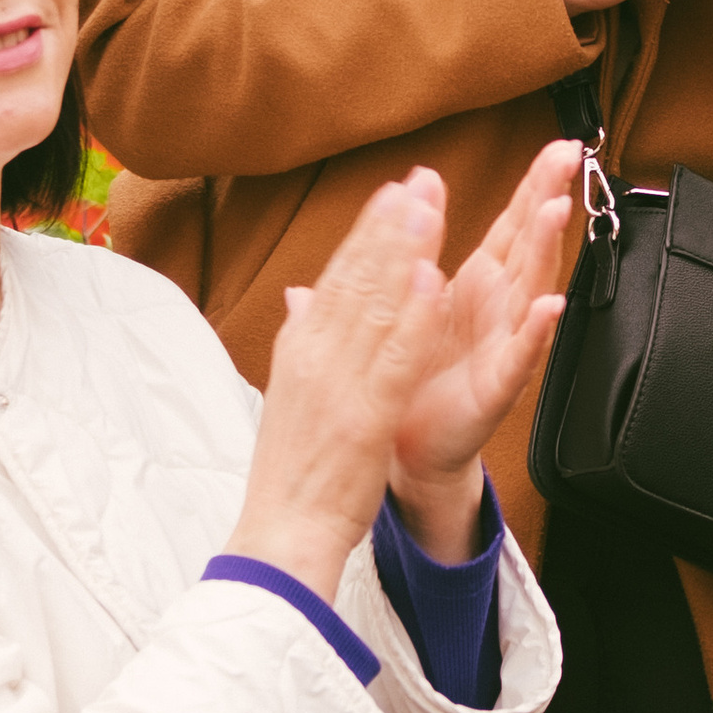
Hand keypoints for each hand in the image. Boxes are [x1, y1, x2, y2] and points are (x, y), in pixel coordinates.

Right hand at [230, 173, 456, 604]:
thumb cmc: (293, 471)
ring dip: (404, 252)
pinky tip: (433, 283)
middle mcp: (314, 357)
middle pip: (355, 278)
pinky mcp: (364, 416)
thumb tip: (300, 297)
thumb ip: (303, 341)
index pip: (336, 278)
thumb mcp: (290, 395)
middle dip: (389, 225)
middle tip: (417, 180)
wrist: (280, 532)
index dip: (367, 232)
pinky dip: (412, 317)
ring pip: (375, 305)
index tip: (392, 192)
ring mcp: (338, 384)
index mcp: (300, 350)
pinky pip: (394, 358)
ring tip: (429, 208)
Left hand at [388, 139, 577, 557]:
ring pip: (532, 288)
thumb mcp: (400, 305)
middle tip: (569, 156)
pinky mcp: (497, 386)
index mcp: (476, 286)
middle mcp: (498, 309)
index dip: (533, 185)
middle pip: (530, 243)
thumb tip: (391, 210)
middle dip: (548, 197)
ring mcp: (503, 344)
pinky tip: (550, 307)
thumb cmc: (410, 376)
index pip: (510, 225)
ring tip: (557, 209)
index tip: (559, 145)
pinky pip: (521, 356)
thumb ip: (400, 259)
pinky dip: (536, 332)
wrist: (405, 450)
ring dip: (546, 249)